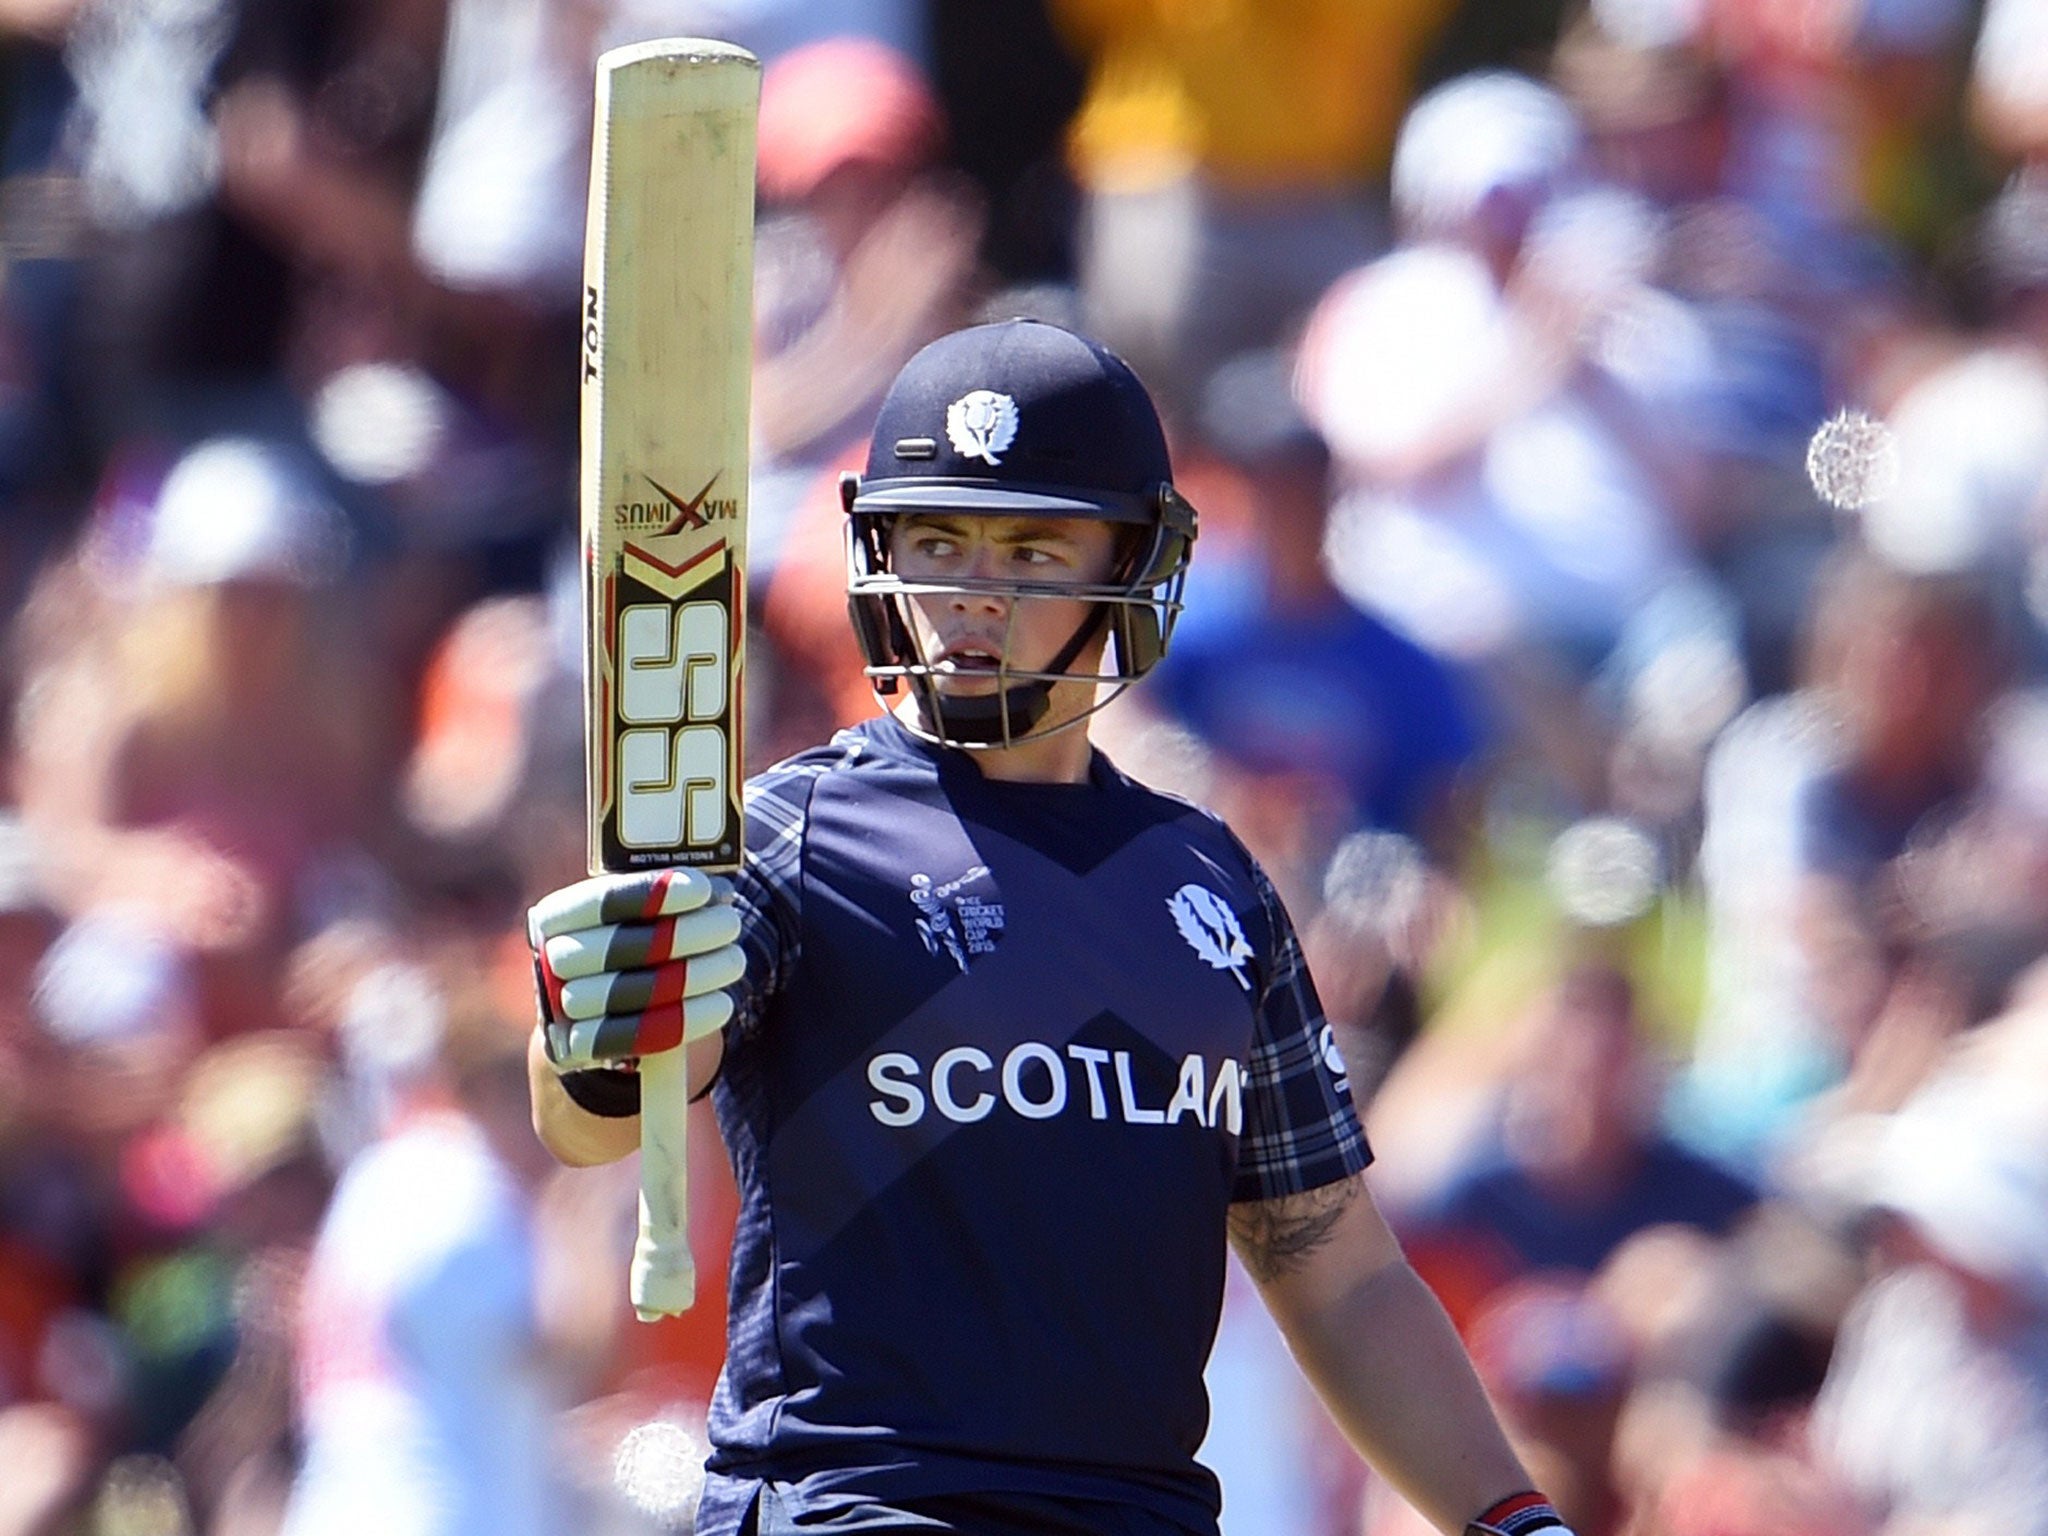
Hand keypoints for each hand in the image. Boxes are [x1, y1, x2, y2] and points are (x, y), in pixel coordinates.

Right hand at [527, 869, 744, 1071]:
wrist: (596, 1008)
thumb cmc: (628, 941)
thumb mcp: (631, 913)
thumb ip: (660, 896)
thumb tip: (716, 891)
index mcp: (556, 915)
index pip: (601, 901)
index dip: (653, 894)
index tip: (704, 890)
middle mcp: (548, 960)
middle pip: (620, 948)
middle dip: (686, 934)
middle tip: (731, 923)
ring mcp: (558, 1008)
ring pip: (632, 994)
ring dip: (695, 975)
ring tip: (734, 960)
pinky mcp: (578, 1048)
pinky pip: (636, 1037)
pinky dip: (687, 1019)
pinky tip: (721, 1003)